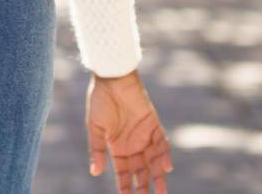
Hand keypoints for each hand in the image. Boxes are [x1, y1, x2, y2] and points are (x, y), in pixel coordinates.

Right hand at [87, 68, 172, 192]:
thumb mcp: (95, 129)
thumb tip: (95, 173)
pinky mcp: (154, 124)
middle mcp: (132, 144)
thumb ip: (97, 150)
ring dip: (158, 176)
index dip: (125, 187)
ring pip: (154, 161)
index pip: (123, 173)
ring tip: (161, 192)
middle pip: (141, 171)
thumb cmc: (100, 101)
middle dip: (144, 187)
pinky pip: (162, 143)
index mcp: (117, 148)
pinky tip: (166, 168)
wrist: (112, 79)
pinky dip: (164, 155)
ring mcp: (144, 135)